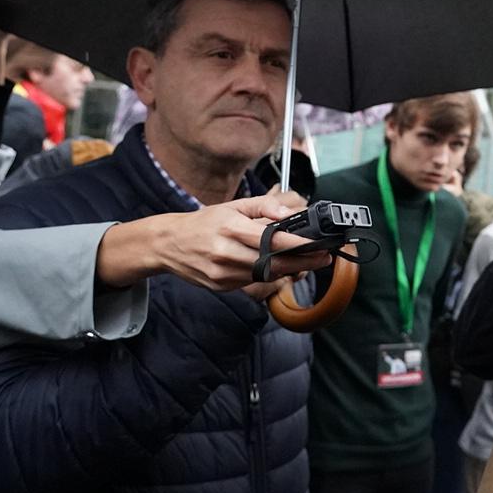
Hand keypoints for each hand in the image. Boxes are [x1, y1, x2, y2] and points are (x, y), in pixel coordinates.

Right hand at [96, 191, 330, 296]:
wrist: (168, 243)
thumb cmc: (205, 222)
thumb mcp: (233, 206)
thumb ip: (264, 207)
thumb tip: (288, 214)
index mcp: (230, 228)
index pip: (274, 240)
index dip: (300, 246)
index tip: (319, 246)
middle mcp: (226, 252)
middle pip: (273, 262)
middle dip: (303, 262)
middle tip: (324, 258)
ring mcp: (222, 273)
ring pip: (265, 275)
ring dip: (289, 270)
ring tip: (306, 262)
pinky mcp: (220, 286)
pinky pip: (251, 282)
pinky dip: (267, 275)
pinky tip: (277, 268)